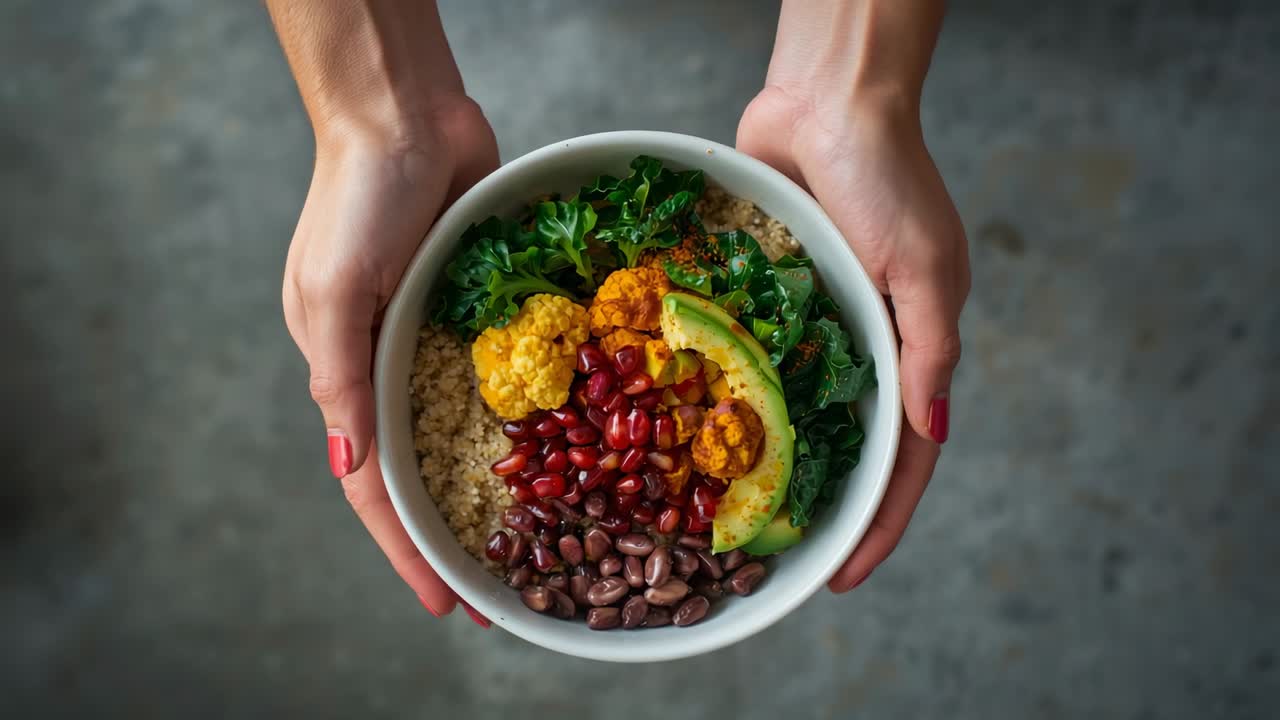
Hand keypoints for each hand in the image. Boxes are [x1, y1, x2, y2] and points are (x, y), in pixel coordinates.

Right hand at [282, 97, 498, 617]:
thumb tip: (348, 464)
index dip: (409, 551)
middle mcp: (394, 369)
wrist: (406, 116)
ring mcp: (441, 344)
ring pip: (471, 437)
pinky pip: (510, 380)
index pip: (376, 488)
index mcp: (347, 375)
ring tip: (542, 538)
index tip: (445, 604)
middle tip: (504, 591)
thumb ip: (341, 378)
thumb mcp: (334, 292)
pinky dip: (532, 420)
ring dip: (500, 490)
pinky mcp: (483, 315)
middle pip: (427, 475)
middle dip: (458, 538)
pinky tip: (568, 450)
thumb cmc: (358, 199)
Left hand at [737, 84, 968, 590]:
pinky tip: (687, 430)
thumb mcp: (925, 267)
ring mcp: (809, 322)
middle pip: (841, 446)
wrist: (827, 99)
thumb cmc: (887, 177)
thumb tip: (934, 431)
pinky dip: (725, 393)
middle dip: (816, 505)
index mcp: (911, 345)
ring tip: (723, 513)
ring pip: (789, 410)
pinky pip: (745, 356)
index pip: (903, 458)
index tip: (843, 573)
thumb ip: (928, 349)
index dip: (877, 521)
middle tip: (773, 560)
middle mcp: (860, 343)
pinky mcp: (764, 293)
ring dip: (765, 460)